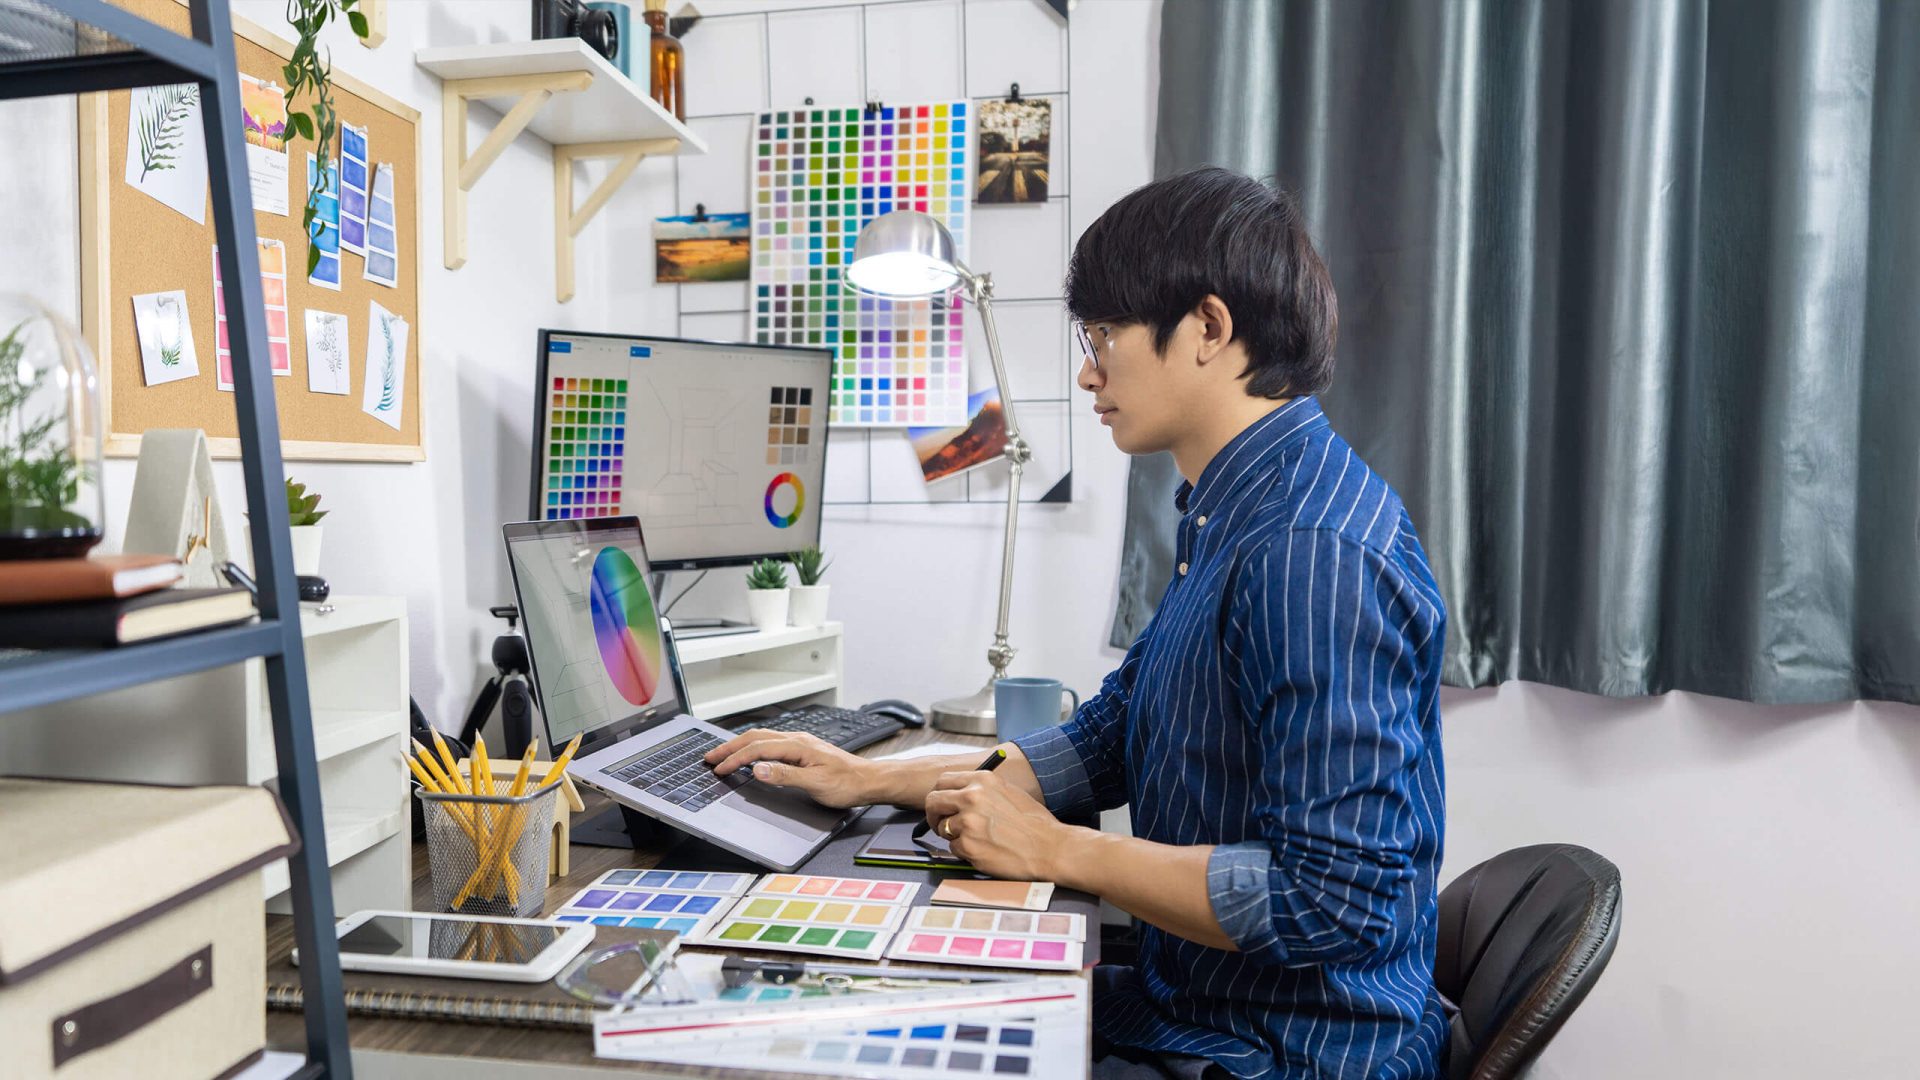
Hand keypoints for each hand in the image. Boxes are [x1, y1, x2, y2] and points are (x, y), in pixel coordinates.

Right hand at [704, 729, 875, 808]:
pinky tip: (752, 754)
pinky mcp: (804, 749)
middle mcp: (797, 740)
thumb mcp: (815, 784)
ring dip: (741, 745)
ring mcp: (801, 743)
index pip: (757, 749)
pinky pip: (772, 743)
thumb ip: (785, 776)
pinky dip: (754, 747)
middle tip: (710, 756)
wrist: (869, 780)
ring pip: (763, 738)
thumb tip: (757, 768)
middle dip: (730, 746)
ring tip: (724, 753)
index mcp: (798, 746)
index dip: (734, 758)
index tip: (718, 768)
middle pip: (756, 737)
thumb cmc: (847, 784)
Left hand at [924, 770, 1067, 881]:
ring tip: (978, 839)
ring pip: (943, 828)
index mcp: (982, 780)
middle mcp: (972, 796)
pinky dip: (965, 851)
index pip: (943, 781)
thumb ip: (981, 789)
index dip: (939, 795)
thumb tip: (957, 794)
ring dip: (954, 836)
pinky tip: (985, 850)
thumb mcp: (1007, 791)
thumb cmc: (1033, 822)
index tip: (942, 805)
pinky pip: (954, 848)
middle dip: (934, 815)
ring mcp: (968, 822)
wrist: (1049, 847)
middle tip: (941, 824)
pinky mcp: (968, 845)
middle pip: (932, 802)